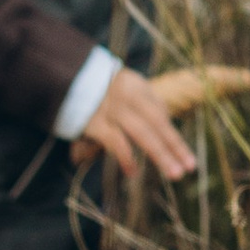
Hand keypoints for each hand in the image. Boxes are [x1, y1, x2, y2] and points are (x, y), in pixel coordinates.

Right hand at [72, 64, 197, 182]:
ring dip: (160, 154)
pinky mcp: (93, 122)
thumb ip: (145, 104)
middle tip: (188, 169)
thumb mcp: (124, 88)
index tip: (189, 160)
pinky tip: (133, 172)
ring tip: (174, 173)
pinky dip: (127, 157)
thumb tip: (165, 125)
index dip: (175, 139)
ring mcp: (111, 108)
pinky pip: (116, 141)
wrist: (60, 76)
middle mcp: (127, 95)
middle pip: (158, 123)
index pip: (162, 114)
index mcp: (137, 86)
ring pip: (142, 133)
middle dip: (174, 147)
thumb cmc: (98, 89)